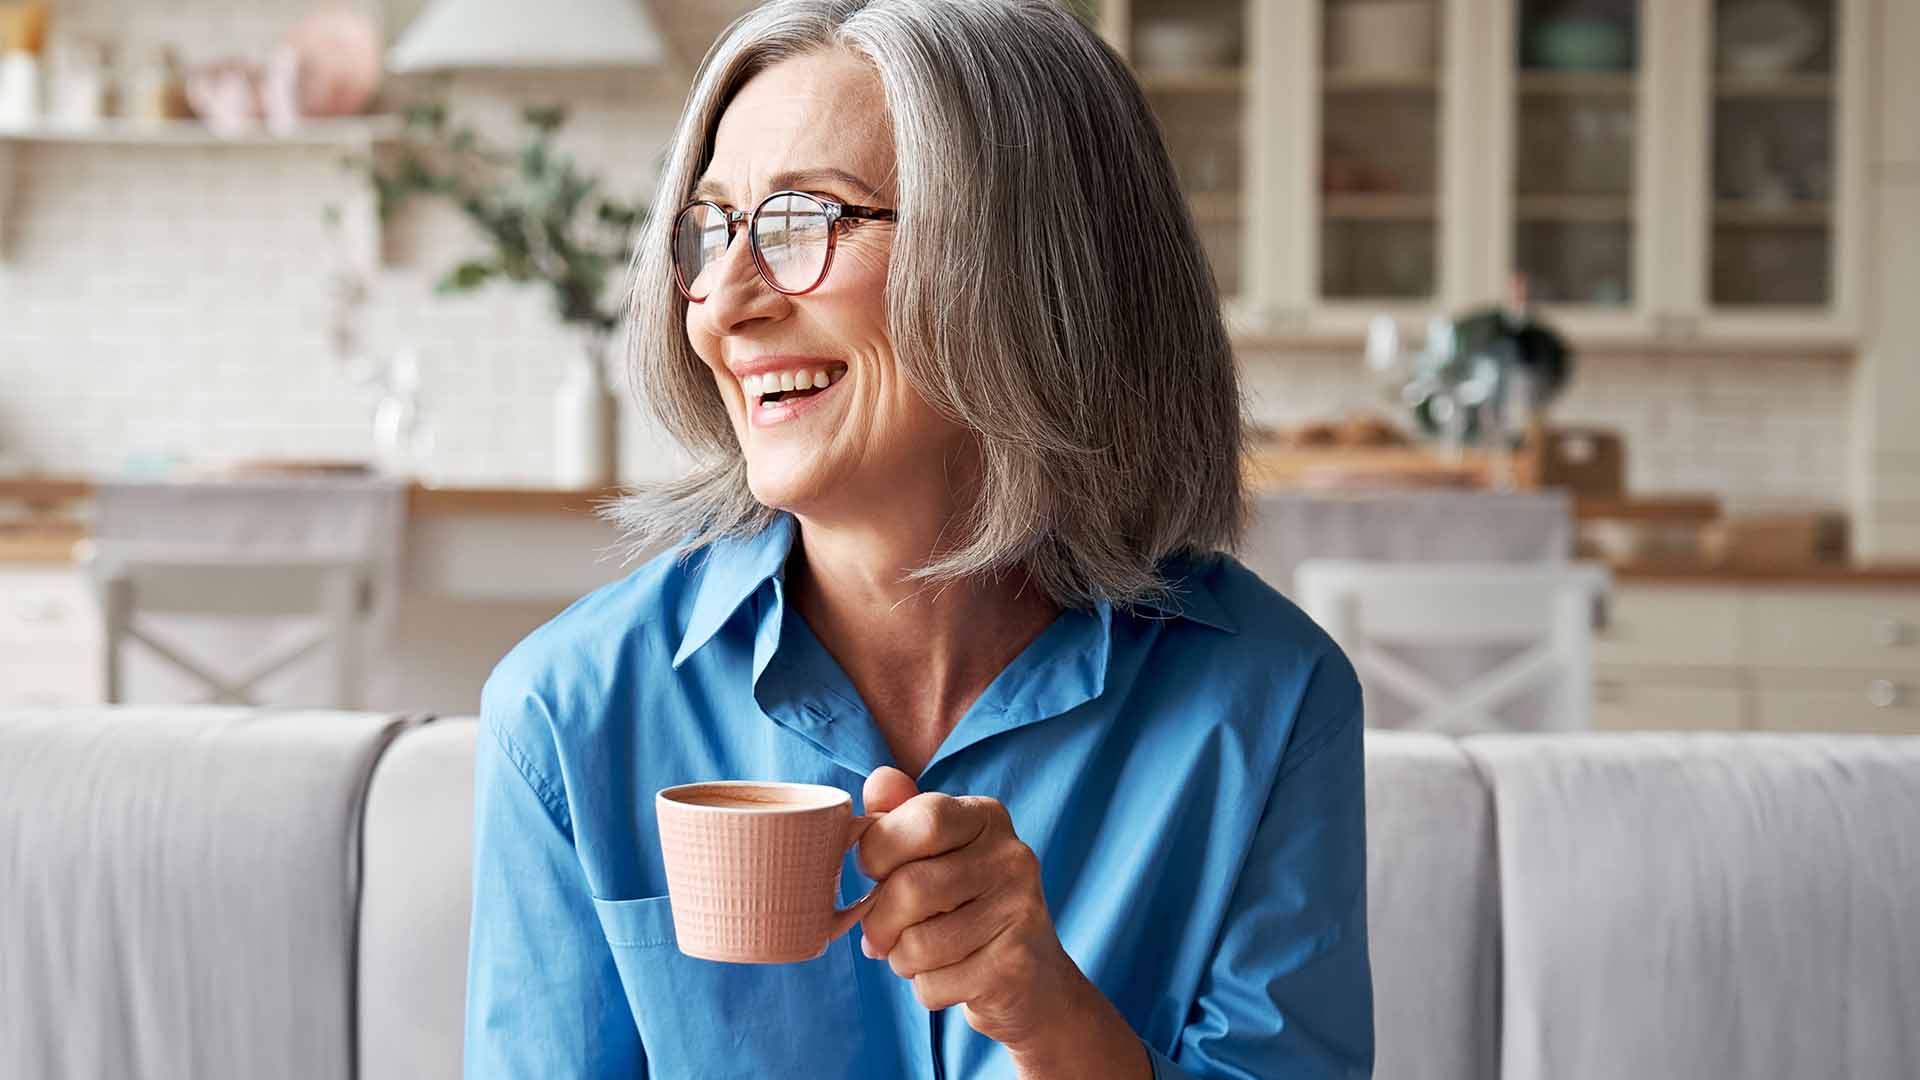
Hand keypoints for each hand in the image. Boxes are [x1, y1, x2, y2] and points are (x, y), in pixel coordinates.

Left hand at [856, 768, 1148, 1077]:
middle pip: (911, 887)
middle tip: (880, 935)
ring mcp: (1020, 911)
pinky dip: (926, 988)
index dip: (879, 851)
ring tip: (917, 955)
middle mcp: (1013, 857)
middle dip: (879, 922)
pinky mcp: (1015, 966)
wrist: (1033, 980)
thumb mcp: (936, 854)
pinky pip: (934, 984)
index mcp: (987, 818)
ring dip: (901, 959)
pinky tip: (949, 977)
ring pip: (918, 944)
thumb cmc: (966, 907)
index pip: (922, 820)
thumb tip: (879, 779)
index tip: (875, 873)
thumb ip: (902, 816)